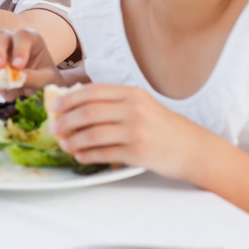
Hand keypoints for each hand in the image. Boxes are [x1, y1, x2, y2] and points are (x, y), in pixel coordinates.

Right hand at [0, 27, 63, 98]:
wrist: (38, 91)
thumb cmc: (46, 80)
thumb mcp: (45, 80)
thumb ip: (32, 78)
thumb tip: (15, 78)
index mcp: (31, 39)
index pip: (22, 36)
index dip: (19, 48)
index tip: (18, 66)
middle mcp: (13, 41)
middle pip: (0, 35)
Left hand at [50, 83, 205, 179]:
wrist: (193, 149)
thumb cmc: (164, 127)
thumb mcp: (142, 105)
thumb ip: (115, 102)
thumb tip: (76, 106)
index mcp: (132, 93)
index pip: (92, 92)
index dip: (69, 99)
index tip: (55, 106)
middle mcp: (133, 109)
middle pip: (88, 112)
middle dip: (65, 121)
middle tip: (54, 128)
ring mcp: (136, 131)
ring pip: (92, 134)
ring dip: (73, 141)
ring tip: (65, 145)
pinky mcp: (138, 153)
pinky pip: (103, 154)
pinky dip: (87, 155)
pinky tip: (80, 156)